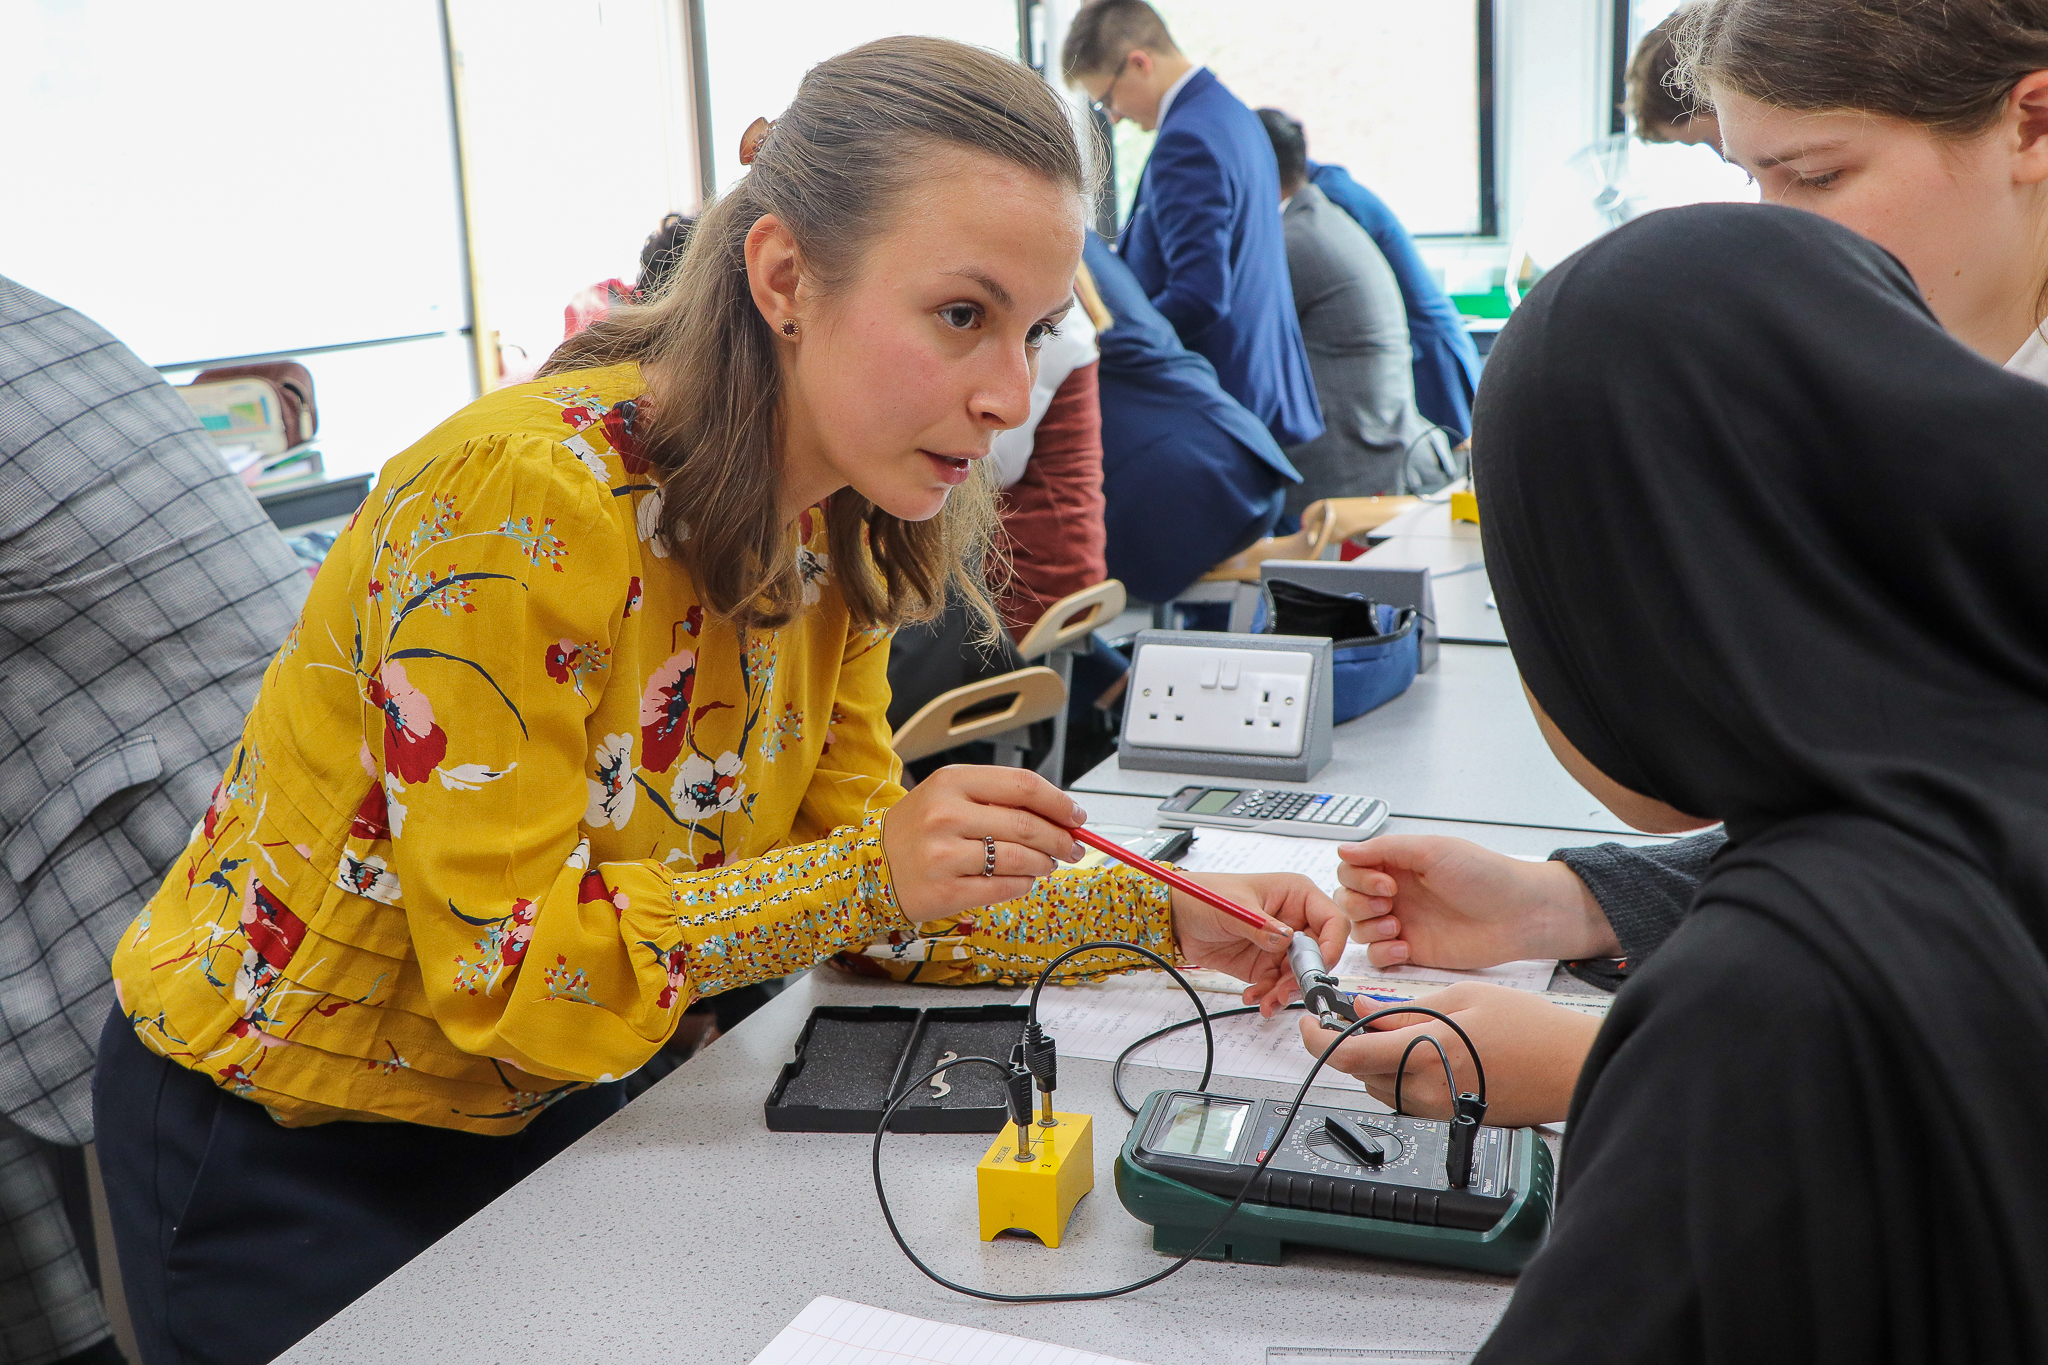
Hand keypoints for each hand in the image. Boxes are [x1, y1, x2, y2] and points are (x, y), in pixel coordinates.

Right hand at [881, 766, 1086, 922]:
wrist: (869, 868)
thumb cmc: (918, 829)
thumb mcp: (949, 796)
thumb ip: (999, 799)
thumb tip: (1059, 815)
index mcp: (951, 781)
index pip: (1023, 786)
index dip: (1058, 802)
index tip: (1076, 816)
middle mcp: (946, 815)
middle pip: (1027, 824)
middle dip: (1060, 839)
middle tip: (1072, 847)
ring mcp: (944, 855)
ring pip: (1020, 859)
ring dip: (1045, 864)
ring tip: (1047, 864)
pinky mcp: (946, 891)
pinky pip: (1004, 887)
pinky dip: (1024, 885)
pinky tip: (1024, 880)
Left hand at [1165, 873, 1347, 1014]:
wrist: (1176, 917)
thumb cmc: (1204, 896)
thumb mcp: (1234, 907)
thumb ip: (1261, 926)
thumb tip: (1287, 939)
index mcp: (1296, 895)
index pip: (1333, 922)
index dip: (1331, 947)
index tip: (1318, 968)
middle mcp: (1294, 920)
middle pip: (1319, 955)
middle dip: (1304, 977)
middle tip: (1285, 990)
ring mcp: (1281, 945)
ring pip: (1299, 976)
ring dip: (1285, 992)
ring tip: (1267, 1000)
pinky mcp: (1265, 965)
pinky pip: (1277, 986)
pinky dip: (1268, 996)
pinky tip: (1254, 997)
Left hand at [1296, 982, 1599, 1125]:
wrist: (1573, 1067)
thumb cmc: (1532, 1029)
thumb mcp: (1462, 998)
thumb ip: (1405, 1007)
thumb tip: (1362, 1007)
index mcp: (1424, 1055)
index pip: (1347, 1056)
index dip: (1316, 1040)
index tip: (1309, 1023)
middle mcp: (1425, 1091)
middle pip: (1359, 1073)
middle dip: (1348, 1045)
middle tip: (1353, 1016)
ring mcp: (1438, 1110)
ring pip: (1381, 1086)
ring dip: (1374, 1060)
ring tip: (1398, 1028)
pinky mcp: (1451, 1118)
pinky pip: (1407, 1097)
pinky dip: (1401, 1073)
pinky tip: (1424, 1049)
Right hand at [1336, 835, 1619, 968]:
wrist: (1518, 914)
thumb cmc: (1484, 875)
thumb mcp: (1432, 850)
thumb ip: (1384, 850)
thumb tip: (1344, 850)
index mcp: (1398, 864)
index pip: (1352, 869)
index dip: (1359, 878)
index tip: (1386, 883)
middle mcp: (1396, 892)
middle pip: (1348, 899)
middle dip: (1361, 903)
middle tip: (1391, 903)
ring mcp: (1402, 922)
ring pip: (1358, 927)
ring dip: (1369, 927)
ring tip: (1397, 927)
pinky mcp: (1412, 950)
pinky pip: (1377, 956)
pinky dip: (1382, 953)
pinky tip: (1404, 946)